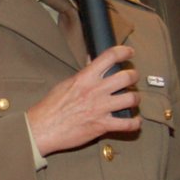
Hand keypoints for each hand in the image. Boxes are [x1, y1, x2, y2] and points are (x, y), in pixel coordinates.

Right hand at [26, 44, 141, 155]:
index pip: (110, 57)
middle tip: (133, 78)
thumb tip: (91, 62)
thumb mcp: (65, 84)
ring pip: (131, 99)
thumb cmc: (51, 107)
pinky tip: (134, 121)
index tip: (129, 52)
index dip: (124, 51)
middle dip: (134, 76)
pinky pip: (128, 124)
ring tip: (133, 100)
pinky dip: (135, 123)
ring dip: (136, 99)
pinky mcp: (102, 126)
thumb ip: (83, 74)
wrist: (42, 128)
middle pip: (127, 77)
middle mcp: (95, 90)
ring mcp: (100, 108)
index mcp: (85, 77)